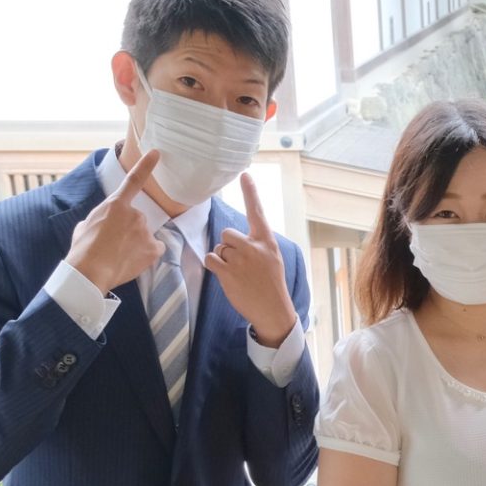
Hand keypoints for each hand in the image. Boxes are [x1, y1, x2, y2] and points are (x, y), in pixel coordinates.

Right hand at [66, 148, 168, 293]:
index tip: (157, 153)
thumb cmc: (83, 249)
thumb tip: (103, 224)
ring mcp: (145, 231)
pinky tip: (132, 261)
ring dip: (135, 243)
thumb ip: (100, 218)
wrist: (89, 271)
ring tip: (117, 255)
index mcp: (115, 205)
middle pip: (136, 219)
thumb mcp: (85, 225)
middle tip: (112, 245)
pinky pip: (155, 249)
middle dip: (127, 230)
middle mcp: (134, 214)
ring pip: (144, 236)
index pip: (134, 180)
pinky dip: (147, 254)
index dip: (146, 165)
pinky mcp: (153, 249)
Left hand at [206, 173, 298, 347]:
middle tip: (240, 263)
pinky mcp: (228, 273)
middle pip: (227, 233)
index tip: (245, 175)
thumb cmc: (271, 284)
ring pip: (219, 247)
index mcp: (267, 241)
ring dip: (223, 259)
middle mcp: (254, 247)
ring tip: (237, 273)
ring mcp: (241, 260)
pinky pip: (212, 259)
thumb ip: (258, 245)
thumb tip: (235, 238)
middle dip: (229, 246)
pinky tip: (227, 276)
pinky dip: (215, 266)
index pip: (258, 212)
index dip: (251, 192)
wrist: (273, 310)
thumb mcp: (273, 259)